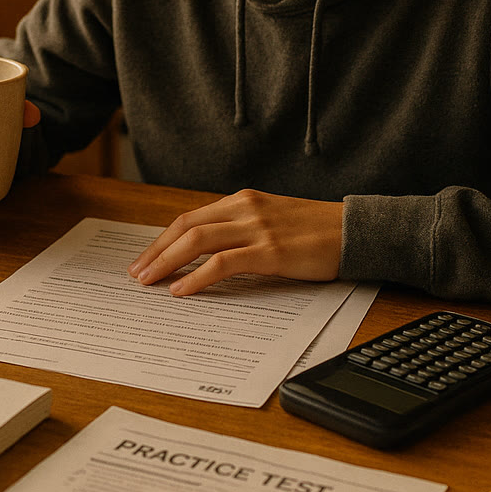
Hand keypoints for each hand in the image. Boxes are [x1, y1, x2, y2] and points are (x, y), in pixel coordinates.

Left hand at [127, 189, 343, 295]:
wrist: (354, 231)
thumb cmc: (316, 232)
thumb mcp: (272, 221)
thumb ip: (242, 229)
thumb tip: (208, 255)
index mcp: (242, 201)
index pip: (191, 218)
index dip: (163, 239)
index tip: (146, 258)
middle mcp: (245, 209)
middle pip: (186, 227)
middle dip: (156, 251)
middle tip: (136, 274)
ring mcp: (257, 228)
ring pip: (197, 241)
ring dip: (167, 262)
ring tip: (150, 282)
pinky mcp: (270, 251)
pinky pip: (222, 263)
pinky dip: (196, 277)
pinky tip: (182, 290)